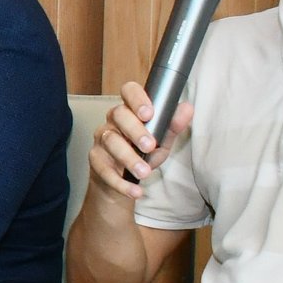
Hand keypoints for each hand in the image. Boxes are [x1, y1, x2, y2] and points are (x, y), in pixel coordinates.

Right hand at [90, 80, 193, 201]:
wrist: (124, 179)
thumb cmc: (143, 152)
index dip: (137, 98)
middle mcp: (113, 121)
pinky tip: (135, 191)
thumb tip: (187, 108)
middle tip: (150, 146)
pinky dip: (121, 183)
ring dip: (129, 158)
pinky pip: (104, 170)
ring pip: (110, 142)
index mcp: (130, 110)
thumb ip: (173, 125)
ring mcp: (102, 140)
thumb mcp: (162, 139)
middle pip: (118, 115)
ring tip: (144, 172)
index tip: (149, 113)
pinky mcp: (96, 161)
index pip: (129, 91)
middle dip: (135, 130)